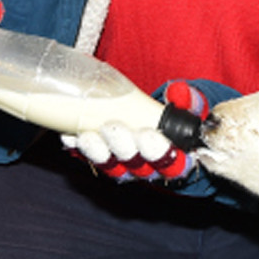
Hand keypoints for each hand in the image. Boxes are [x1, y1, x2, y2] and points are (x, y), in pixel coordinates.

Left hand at [61, 80, 208, 182]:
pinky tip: (70, 135)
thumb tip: (179, 91)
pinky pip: (90, 159)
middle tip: (113, 127)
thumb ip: (188, 99)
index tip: (147, 134)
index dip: (159, 153)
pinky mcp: (102, 161)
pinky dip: (78, 148)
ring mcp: (123, 167)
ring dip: (97, 152)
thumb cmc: (172, 112)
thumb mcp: (187, 105)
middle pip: (136, 167)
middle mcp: (148, 168)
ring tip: (87, 135)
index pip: (172, 165)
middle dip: (123, 149)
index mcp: (176, 159)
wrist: (152, 116)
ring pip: (111, 166)